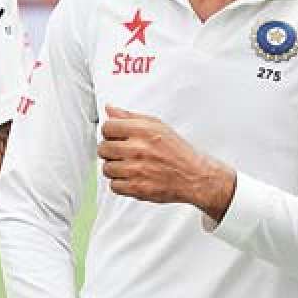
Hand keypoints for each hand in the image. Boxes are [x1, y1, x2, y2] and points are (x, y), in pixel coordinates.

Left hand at [98, 105, 234, 222]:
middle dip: (109, 150)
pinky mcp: (137, 188)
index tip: (113, 136)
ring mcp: (137, 170)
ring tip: (127, 165)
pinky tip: (130, 177)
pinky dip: (120, 183)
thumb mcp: (157, 126)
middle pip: (103, 148)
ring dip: (114, 167)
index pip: (107, 127)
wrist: (194, 176)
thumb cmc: (177, 151)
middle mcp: (138, 149)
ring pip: (106, 168)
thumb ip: (130, 117)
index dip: (109, 132)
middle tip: (120, 152)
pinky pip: (114, 185)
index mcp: (143, 131)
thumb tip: (109, 109)